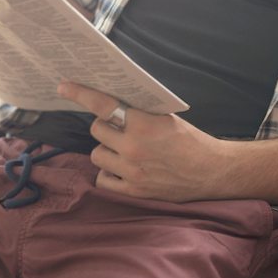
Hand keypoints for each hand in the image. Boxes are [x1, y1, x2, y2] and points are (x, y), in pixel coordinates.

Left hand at [57, 82, 231, 201]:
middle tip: (119, 128)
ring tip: (124, 150)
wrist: (212, 171)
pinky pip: (103, 179)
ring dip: (106, 150)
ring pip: (97, 154)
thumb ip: (141, 113)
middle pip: (97, 130)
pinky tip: (123, 169)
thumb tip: (114, 104)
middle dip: (105, 126)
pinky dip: (109, 173)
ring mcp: (131, 171)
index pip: (104, 105)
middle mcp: (134, 147)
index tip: (65, 87)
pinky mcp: (133, 190)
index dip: (81, 94)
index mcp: (144, 124)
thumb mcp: (168, 119)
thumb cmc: (192, 142)